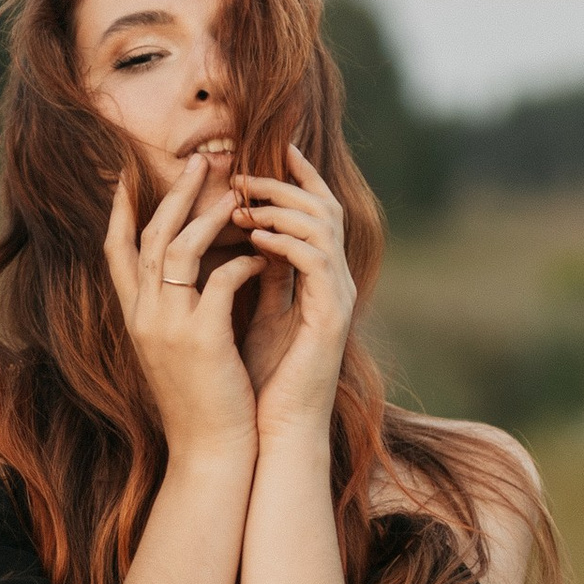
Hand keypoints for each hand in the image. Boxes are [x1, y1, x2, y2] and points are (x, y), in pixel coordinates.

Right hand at [104, 154, 262, 461]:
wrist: (209, 452)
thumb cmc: (201, 401)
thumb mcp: (177, 348)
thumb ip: (176, 308)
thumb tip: (191, 270)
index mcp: (133, 317)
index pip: (115, 250)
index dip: (120, 210)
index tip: (127, 175)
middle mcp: (142, 316)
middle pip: (148, 237)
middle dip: (173, 194)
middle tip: (199, 161)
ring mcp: (167, 326)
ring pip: (178, 250)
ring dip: (207, 216)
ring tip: (234, 193)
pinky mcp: (201, 338)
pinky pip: (221, 281)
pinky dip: (243, 262)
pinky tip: (263, 256)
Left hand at [235, 148, 354, 443]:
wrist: (274, 432)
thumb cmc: (261, 379)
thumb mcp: (256, 313)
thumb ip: (260, 274)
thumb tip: (248, 235)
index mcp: (319, 281)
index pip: (315, 214)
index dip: (299, 179)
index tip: (271, 151)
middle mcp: (336, 284)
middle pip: (325, 210)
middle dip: (286, 185)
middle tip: (246, 174)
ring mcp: (338, 300)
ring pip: (323, 228)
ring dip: (282, 208)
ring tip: (245, 200)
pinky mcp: (331, 319)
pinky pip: (316, 262)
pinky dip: (286, 242)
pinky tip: (257, 235)